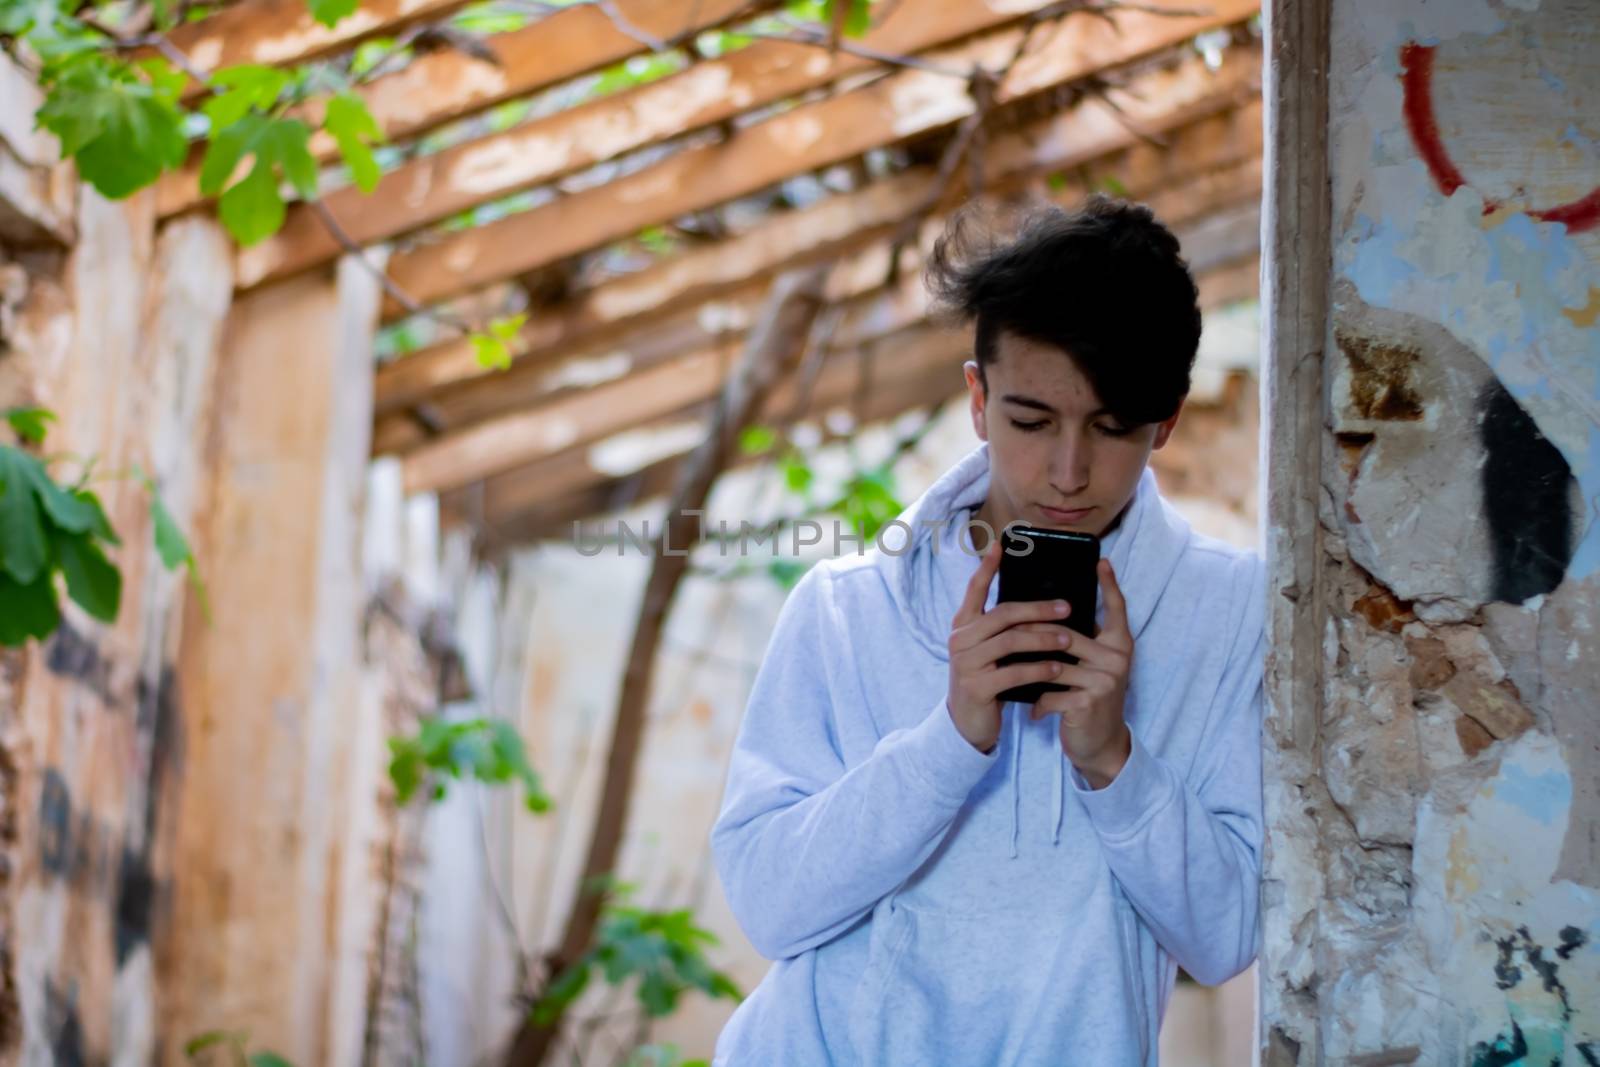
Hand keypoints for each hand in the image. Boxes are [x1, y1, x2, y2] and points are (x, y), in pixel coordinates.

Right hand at [947, 538, 1074, 752]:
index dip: (987, 568)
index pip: (974, 589)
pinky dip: (1038, 669)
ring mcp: (966, 663)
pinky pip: (1013, 672)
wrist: (967, 723)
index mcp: (963, 625)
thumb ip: (1003, 629)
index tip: (1001, 546)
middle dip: (1038, 609)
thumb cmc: (986, 680)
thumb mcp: (989, 651)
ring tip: (1069, 640)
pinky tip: (1057, 669)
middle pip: (1003, 614)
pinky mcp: (977, 687)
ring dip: (1044, 639)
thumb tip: (1042, 605)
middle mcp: (961, 639)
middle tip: (1067, 607)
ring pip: (1010, 641)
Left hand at [1030, 559, 1132, 787]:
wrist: (1099, 745)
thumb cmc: (1086, 698)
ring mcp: (1105, 680)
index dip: (1109, 584)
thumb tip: (1044, 612)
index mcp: (1119, 644)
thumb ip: (1078, 642)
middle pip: (1066, 633)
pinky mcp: (1089, 702)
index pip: (1116, 608)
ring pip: (1053, 662)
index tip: (1100, 560)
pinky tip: (1030, 710)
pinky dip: (1037, 702)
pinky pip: (1051, 692)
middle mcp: (1117, 658)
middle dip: (1033, 632)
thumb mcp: (1088, 667)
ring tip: (1008, 669)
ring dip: (1028, 669)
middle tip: (1007, 629)